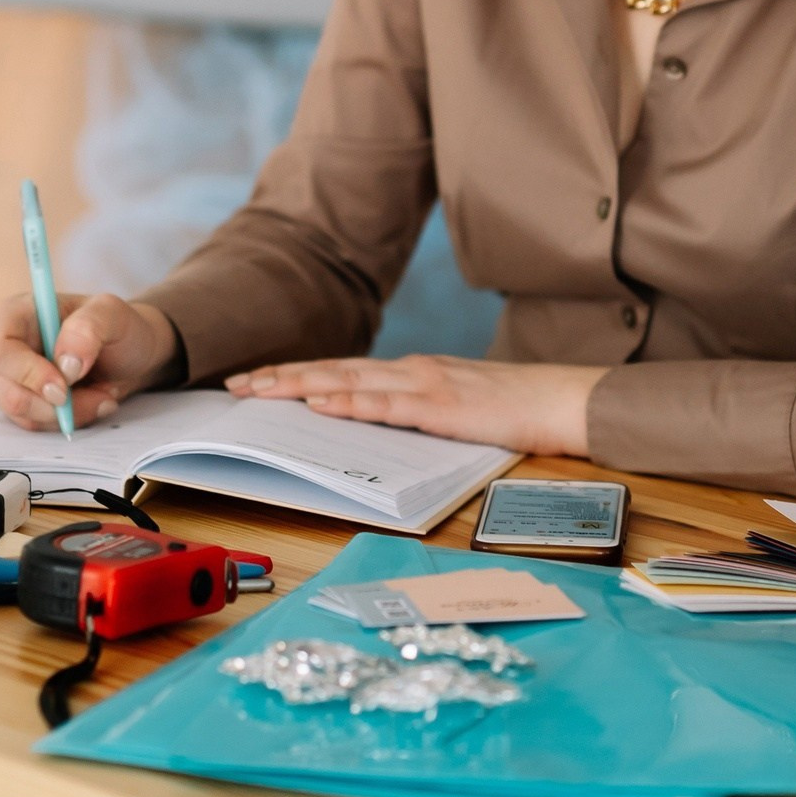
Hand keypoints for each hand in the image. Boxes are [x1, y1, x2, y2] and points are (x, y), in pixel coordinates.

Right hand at [0, 291, 180, 431]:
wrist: (130, 355)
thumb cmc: (118, 327)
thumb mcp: (113, 314)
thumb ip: (88, 328)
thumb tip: (64, 363)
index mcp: (17, 312)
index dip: (26, 373)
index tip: (64, 387)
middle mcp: (4, 344)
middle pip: (5, 389)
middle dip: (54, 403)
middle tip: (98, 394)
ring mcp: (9, 376)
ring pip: (22, 412)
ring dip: (69, 412)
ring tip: (103, 394)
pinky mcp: (22, 400)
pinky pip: (36, 423)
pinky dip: (69, 419)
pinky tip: (94, 401)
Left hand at [226, 355, 607, 456]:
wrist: (560, 400)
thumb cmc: (515, 408)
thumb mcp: (454, 408)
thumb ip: (415, 411)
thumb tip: (374, 426)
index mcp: (413, 372)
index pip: (342, 370)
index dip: (297, 374)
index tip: (257, 380)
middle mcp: (411, 370)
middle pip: (333, 370)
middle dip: (281, 377)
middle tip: (235, 385)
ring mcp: (424, 384)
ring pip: (348, 381)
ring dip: (300, 385)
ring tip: (260, 390)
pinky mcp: (440, 406)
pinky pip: (385, 404)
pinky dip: (349, 401)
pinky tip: (321, 402)